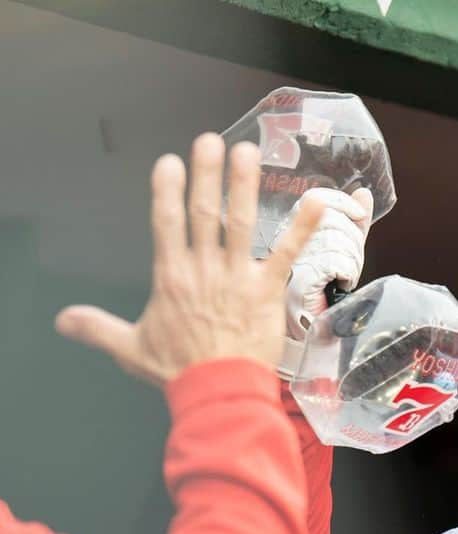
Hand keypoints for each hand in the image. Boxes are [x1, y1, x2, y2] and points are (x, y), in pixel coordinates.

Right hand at [55, 134, 324, 385]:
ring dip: (245, 185)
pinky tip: (317, 202)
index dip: (167, 190)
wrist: (217, 392)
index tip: (170, 162)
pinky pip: (287, 253)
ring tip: (249, 152)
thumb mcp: (129, 347)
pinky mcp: (266, 290)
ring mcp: (236, 276)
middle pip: (203, 212)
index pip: (166, 222)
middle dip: (206, 174)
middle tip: (210, 140)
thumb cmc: (177, 370)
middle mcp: (203, 268)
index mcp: (171, 276)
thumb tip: (63, 319)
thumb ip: (97, 327)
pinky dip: (302, 227)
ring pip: (240, 222)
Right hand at [284, 187, 373, 339]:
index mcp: (292, 229)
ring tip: (339, 277)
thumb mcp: (342, 250)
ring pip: (336, 240)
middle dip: (351, 241)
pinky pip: (335, 263)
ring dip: (350, 262)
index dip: (342, 203)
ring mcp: (288, 259)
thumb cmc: (323, 291)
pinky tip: (337, 284)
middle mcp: (284, 240)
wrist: (313, 326)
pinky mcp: (296, 279)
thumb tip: (364, 193)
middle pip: (331, 218)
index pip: (316, 199)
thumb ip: (353, 222)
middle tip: (347, 262)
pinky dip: (345, 274)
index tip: (359, 212)